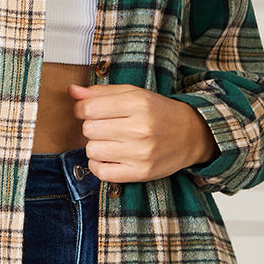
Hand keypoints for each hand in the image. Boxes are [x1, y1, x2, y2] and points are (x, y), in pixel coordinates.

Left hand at [69, 83, 217, 182]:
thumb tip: (72, 91)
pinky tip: (109, 157)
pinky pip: (101, 172)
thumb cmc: (158, 112)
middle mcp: (140, 128)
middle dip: (92, 127)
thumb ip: (101, 92)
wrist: (191, 134)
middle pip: (88, 129)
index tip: (88, 111)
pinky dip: (99, 165)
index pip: (88, 108)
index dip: (82, 109)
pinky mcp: (141, 173)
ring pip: (92, 150)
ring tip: (110, 141)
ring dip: (95, 146)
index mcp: (138, 104)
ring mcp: (140, 153)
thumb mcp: (134, 94)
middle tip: (105, 126)